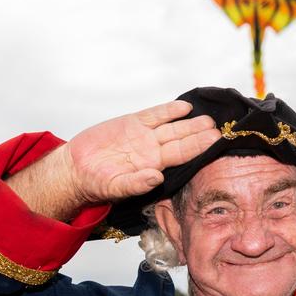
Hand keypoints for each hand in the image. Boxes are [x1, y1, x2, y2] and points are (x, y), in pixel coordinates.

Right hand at [67, 100, 218, 203]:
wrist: (76, 168)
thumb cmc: (96, 183)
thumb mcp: (116, 188)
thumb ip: (136, 184)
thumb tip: (155, 178)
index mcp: (153, 167)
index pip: (181, 157)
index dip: (198, 150)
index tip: (215, 144)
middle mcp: (152, 151)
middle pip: (182, 141)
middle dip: (200, 136)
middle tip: (218, 130)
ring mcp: (143, 136)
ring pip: (172, 127)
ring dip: (190, 124)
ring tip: (208, 120)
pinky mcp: (131, 123)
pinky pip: (154, 115)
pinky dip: (168, 111)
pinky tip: (184, 108)